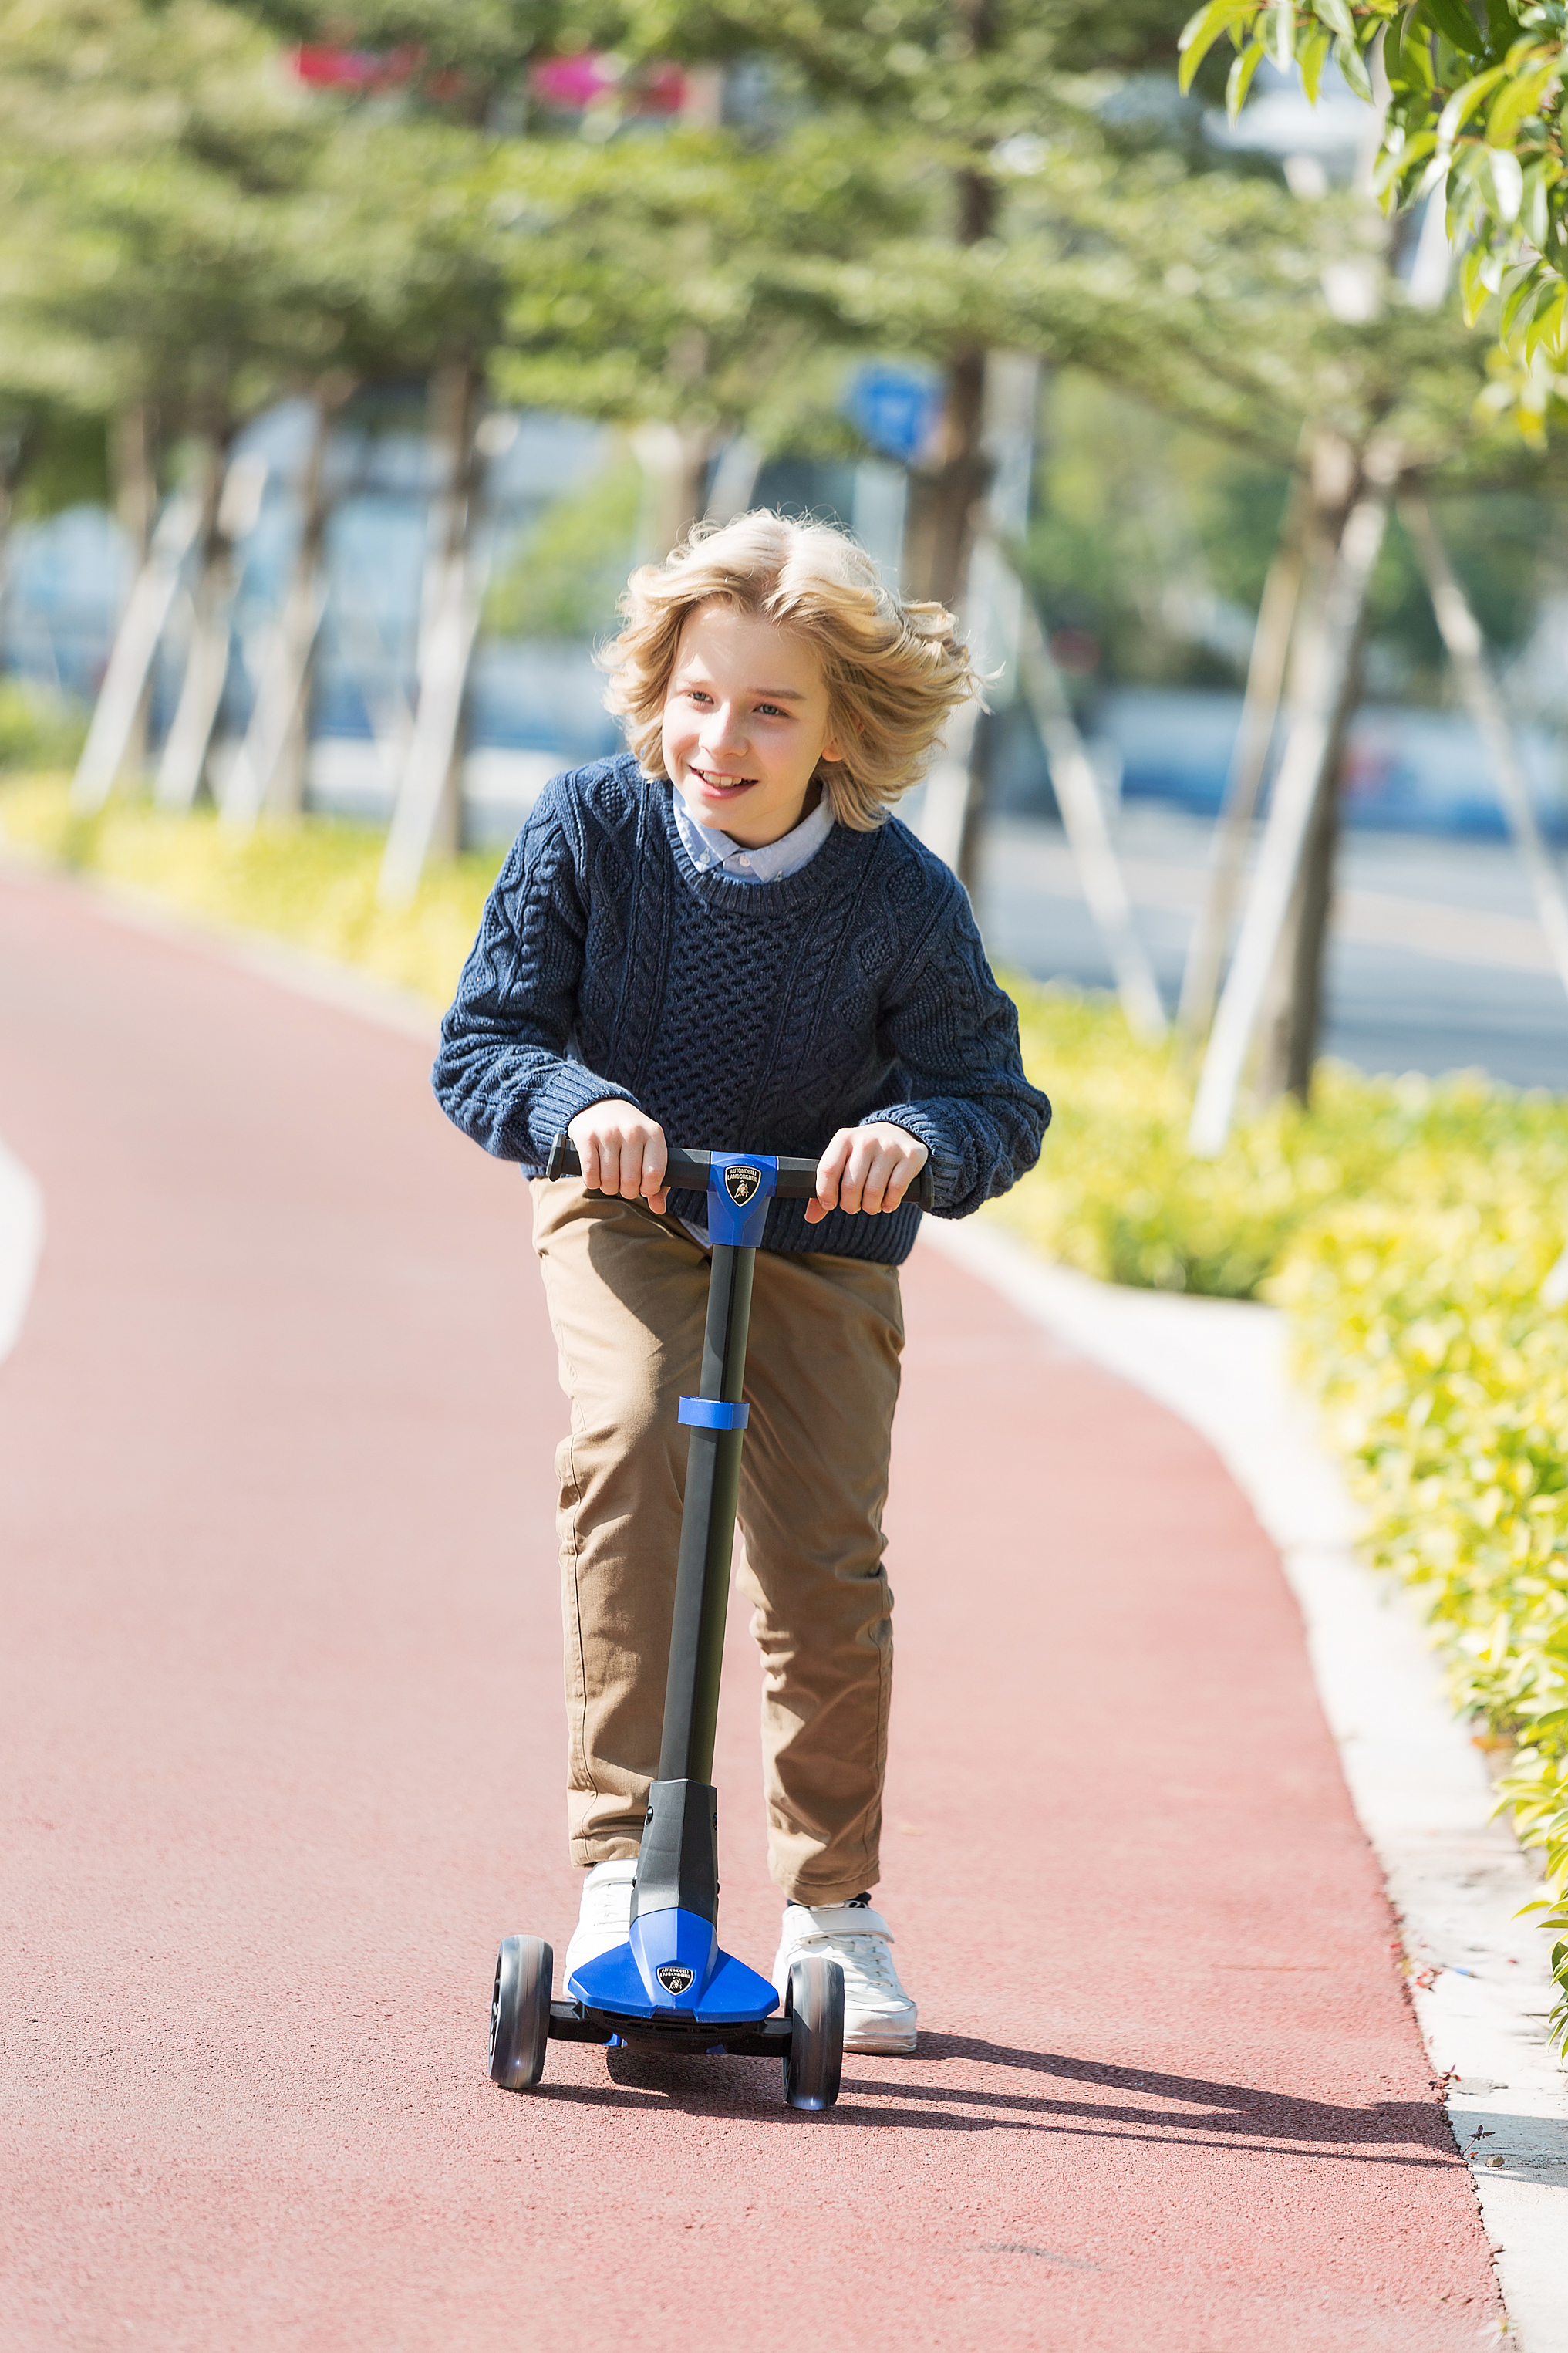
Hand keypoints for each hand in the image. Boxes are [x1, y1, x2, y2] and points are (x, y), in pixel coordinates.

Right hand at [567, 1102, 668, 1213]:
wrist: (600, 1105)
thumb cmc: (629, 1135)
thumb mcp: (649, 1149)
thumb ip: (658, 1180)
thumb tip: (659, 1208)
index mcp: (654, 1134)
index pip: (655, 1174)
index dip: (648, 1189)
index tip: (643, 1188)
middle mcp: (632, 1131)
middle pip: (631, 1181)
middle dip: (626, 1191)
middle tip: (623, 1185)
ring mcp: (608, 1132)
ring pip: (609, 1180)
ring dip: (608, 1188)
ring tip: (610, 1180)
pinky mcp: (586, 1137)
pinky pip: (590, 1174)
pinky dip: (592, 1182)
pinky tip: (596, 1176)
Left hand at [806, 1123, 928, 1222]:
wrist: (900, 1133)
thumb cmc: (864, 1156)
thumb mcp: (844, 1162)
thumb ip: (826, 1187)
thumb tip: (811, 1217)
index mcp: (844, 1139)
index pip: (828, 1170)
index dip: (825, 1193)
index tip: (830, 1204)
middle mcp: (866, 1140)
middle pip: (850, 1186)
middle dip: (850, 1205)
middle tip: (854, 1206)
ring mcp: (889, 1147)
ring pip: (873, 1192)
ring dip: (870, 1207)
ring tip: (870, 1205)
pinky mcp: (910, 1156)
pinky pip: (896, 1190)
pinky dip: (889, 1203)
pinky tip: (887, 1203)